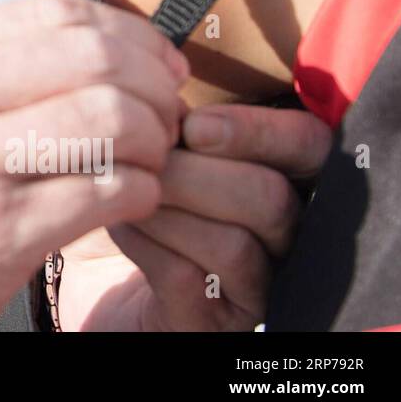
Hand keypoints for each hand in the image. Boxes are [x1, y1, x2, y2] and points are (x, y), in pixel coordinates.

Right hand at [0, 0, 188, 330]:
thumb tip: (82, 43)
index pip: (53, 14)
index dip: (126, 32)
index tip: (154, 64)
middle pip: (92, 56)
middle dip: (153, 83)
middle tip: (169, 114)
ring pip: (109, 117)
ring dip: (154, 140)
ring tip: (151, 160)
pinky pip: (108, 191)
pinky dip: (144, 191)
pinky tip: (134, 201)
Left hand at [57, 102, 332, 330]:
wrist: (91, 270)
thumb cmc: (131, 193)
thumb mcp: (159, 143)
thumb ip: (177, 114)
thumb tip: (162, 77)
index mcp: (284, 178)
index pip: (309, 147)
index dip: (260, 131)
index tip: (196, 125)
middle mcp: (285, 239)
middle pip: (272, 198)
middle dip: (198, 174)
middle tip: (147, 161)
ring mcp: (254, 288)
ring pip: (235, 244)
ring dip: (167, 209)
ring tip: (123, 189)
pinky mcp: (212, 324)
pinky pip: (189, 279)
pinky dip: (146, 245)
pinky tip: (119, 225)